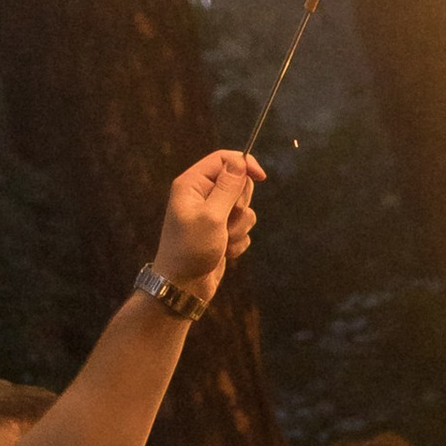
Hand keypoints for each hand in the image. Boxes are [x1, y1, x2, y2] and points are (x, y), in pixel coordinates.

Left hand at [153, 150, 262, 298]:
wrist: (184, 286)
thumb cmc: (191, 249)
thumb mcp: (211, 216)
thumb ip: (227, 187)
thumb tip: (240, 161)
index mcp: (193, 184)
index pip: (223, 159)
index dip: (244, 164)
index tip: (261, 178)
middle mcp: (202, 195)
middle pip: (238, 183)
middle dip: (240, 204)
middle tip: (226, 219)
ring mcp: (213, 214)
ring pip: (244, 209)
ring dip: (239, 227)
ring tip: (223, 241)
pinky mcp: (222, 232)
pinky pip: (243, 228)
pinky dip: (238, 241)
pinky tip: (224, 251)